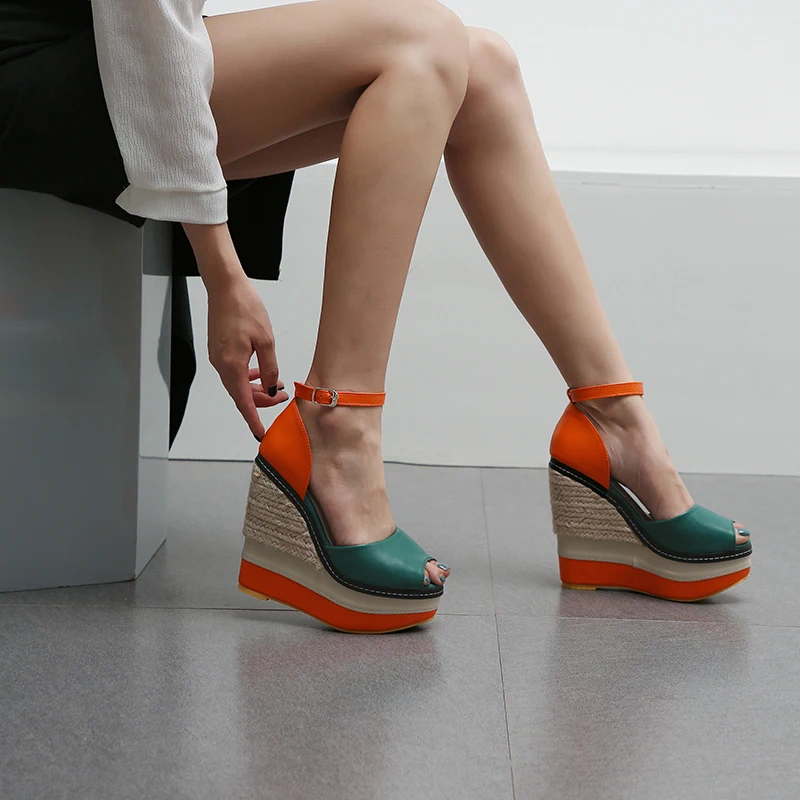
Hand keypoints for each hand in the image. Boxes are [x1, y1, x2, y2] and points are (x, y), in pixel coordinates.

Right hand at [206, 275, 289, 439]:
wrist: (225, 287)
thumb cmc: (245, 308)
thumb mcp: (266, 340)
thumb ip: (270, 367)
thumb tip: (272, 387)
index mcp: (232, 365)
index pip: (243, 402)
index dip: (253, 420)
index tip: (260, 434)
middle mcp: (221, 365)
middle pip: (241, 395)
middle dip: (261, 401)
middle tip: (283, 398)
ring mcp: (218, 358)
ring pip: (238, 384)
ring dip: (257, 388)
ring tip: (278, 385)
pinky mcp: (219, 350)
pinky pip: (234, 372)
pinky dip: (248, 377)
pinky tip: (262, 372)